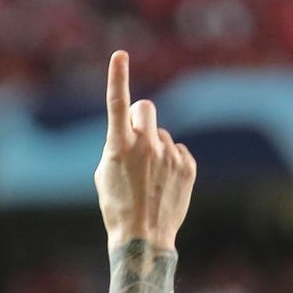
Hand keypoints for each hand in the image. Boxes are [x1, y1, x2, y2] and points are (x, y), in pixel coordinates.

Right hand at [95, 51, 195, 251]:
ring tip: (148, 177)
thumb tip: (133, 130)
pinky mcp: (187, 166)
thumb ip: (116, 144)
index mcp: (120, 147)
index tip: (120, 55)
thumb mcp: (104, 173)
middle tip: (135, 138)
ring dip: (155, 147)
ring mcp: (170, 156)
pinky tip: (163, 183)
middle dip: (140, 117)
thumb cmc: (116, 206)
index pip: (117, 104)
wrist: (143, 238)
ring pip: (162, 134)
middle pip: (146, 108)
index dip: (117, 77)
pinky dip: (171, 161)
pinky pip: (178, 150)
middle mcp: (147, 146)